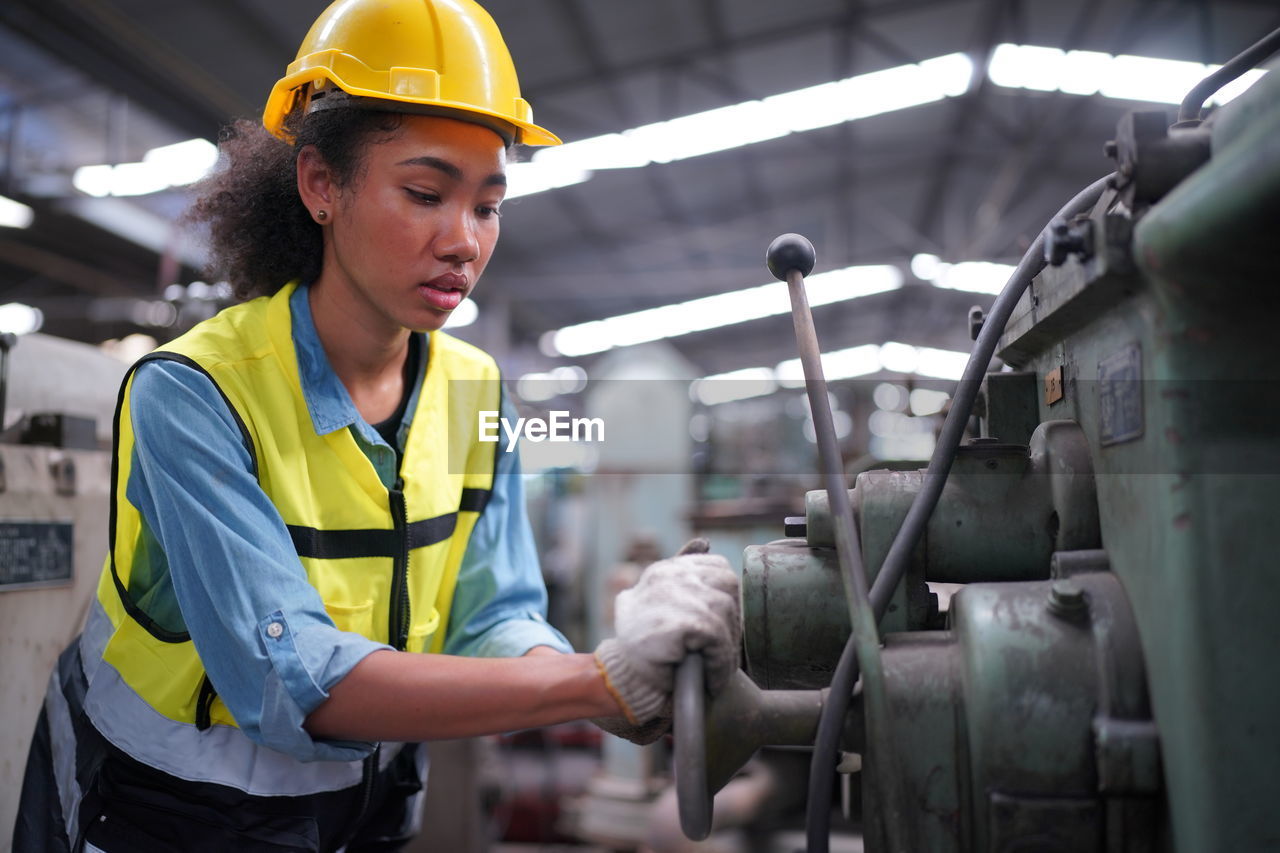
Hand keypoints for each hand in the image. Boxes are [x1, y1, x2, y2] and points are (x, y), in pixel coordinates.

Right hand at [593, 538, 740, 725]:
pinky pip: (718, 638)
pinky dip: (719, 661)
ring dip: (726, 646)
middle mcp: (668, 575)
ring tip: (715, 667)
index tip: (719, 625)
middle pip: (727, 587)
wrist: (620, 680)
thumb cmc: (644, 645)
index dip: (724, 597)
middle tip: (721, 651)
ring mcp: (673, 595)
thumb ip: (682, 573)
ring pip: (725, 613)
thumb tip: (703, 542)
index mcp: (665, 570)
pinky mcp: (681, 622)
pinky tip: (711, 676)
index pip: (716, 567)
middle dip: (731, 621)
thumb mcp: (661, 602)